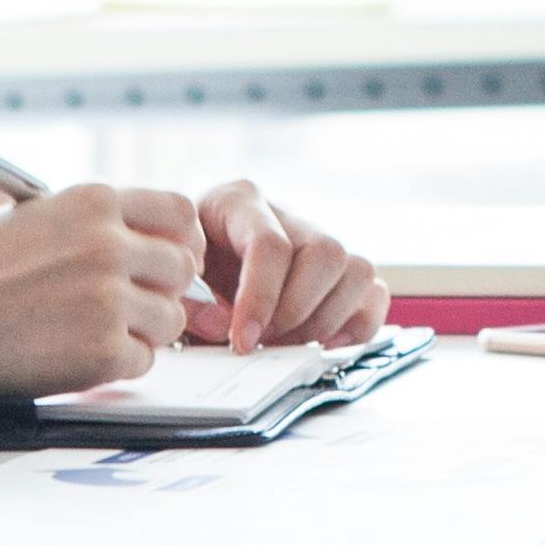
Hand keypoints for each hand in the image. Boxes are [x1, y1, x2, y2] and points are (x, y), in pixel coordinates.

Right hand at [0, 184, 204, 391]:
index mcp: (92, 200)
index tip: (169, 259)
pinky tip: (78, 357)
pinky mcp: (103, 352)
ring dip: (141, 330)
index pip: (179, 213)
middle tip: (130, 305)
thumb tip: (123, 223)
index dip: (179, 240)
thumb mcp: (14, 210)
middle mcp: (109, 245)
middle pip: (181, 268)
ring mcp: (109, 300)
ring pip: (169, 319)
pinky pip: (143, 361)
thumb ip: (72, 213)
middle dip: (160, 288)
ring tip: (94, 332)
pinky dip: (117, 364)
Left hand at [189, 179, 382, 348]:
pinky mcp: (339, 271)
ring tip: (285, 343)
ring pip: (357, 269)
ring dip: (325, 319)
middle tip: (264, 341)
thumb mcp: (170, 277)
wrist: (184, 256)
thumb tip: (226, 327)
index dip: (260, 299)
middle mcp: (288, 214)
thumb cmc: (180, 265)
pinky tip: (323, 343)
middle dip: (296, 311)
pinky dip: (358, 323)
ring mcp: (319, 238)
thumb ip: (190, 305)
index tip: (242, 341)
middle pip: (325, 252)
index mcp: (238, 201)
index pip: (271, 245)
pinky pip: (374, 291)